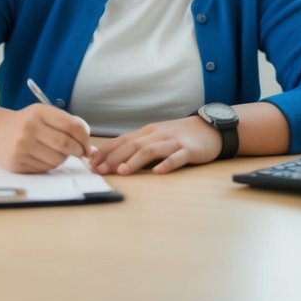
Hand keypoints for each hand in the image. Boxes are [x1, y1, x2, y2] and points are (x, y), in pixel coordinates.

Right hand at [0, 104, 92, 173]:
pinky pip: (44, 169)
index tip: (87, 145)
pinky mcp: (17, 162)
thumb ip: (68, 125)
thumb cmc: (28, 124)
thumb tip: (89, 148)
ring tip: (53, 152)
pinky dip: (48, 165)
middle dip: (77, 151)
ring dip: (62, 159)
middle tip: (77, 152)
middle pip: (65, 145)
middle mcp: (29, 127)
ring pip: (56, 160)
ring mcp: (21, 146)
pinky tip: (40, 156)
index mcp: (40, 112)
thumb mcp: (45, 115)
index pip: (72, 125)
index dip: (84, 138)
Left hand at [89, 117, 221, 174]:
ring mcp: (173, 142)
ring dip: (134, 161)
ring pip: (151, 150)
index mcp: (148, 132)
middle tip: (100, 170)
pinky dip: (166, 164)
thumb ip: (138, 145)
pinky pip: (177, 158)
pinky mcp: (189, 150)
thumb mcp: (156, 137)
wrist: (209, 128)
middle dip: (114, 157)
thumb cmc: (179, 136)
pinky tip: (157, 172)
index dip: (106, 151)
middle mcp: (158, 135)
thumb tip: (113, 158)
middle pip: (133, 145)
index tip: (91, 162)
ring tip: (122, 171)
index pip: (122, 140)